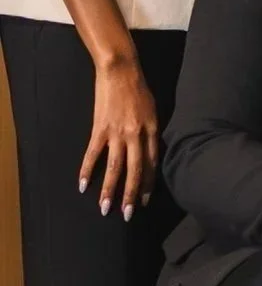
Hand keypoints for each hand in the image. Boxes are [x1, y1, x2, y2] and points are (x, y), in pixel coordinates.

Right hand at [83, 56, 158, 218]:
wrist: (121, 71)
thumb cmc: (139, 90)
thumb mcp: (154, 111)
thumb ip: (153, 132)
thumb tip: (152, 152)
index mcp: (153, 130)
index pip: (152, 163)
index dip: (148, 184)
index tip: (143, 201)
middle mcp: (137, 134)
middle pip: (135, 170)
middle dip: (131, 194)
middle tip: (127, 214)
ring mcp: (117, 132)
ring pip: (114, 166)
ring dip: (109, 189)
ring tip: (105, 208)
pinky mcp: (100, 128)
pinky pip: (93, 154)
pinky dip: (87, 170)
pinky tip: (82, 185)